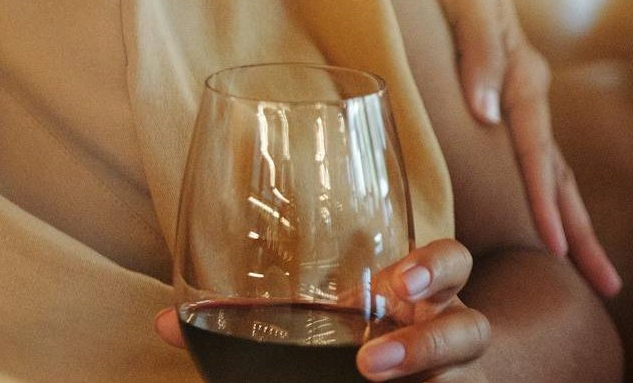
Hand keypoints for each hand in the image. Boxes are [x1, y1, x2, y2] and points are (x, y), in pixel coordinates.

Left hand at [152, 240, 490, 380]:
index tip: (391, 285)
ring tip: (372, 379)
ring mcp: (460, 375)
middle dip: (430, 339)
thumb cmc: (360, 330)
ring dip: (424, 374)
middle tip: (371, 360)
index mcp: (420, 292)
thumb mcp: (320, 315)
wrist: (433, 371)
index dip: (432, 268)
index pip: (453, 262)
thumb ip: (250, 316)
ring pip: (465, 376)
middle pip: (470, 327)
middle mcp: (450, 329)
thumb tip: (162, 324)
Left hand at [400, 0, 620, 297]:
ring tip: (592, 270)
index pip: (534, 144)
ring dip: (568, 216)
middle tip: (602, 282)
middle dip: (576, 226)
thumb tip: (486, 112)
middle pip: (556, 167)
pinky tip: (547, 221)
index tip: (554, 243)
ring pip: (550, 165)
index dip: (541, 196)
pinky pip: (529, 150)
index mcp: (519, 68)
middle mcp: (526, 87)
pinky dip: (543, 188)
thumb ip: (478, 51)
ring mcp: (517, 94)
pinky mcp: (500, 95)